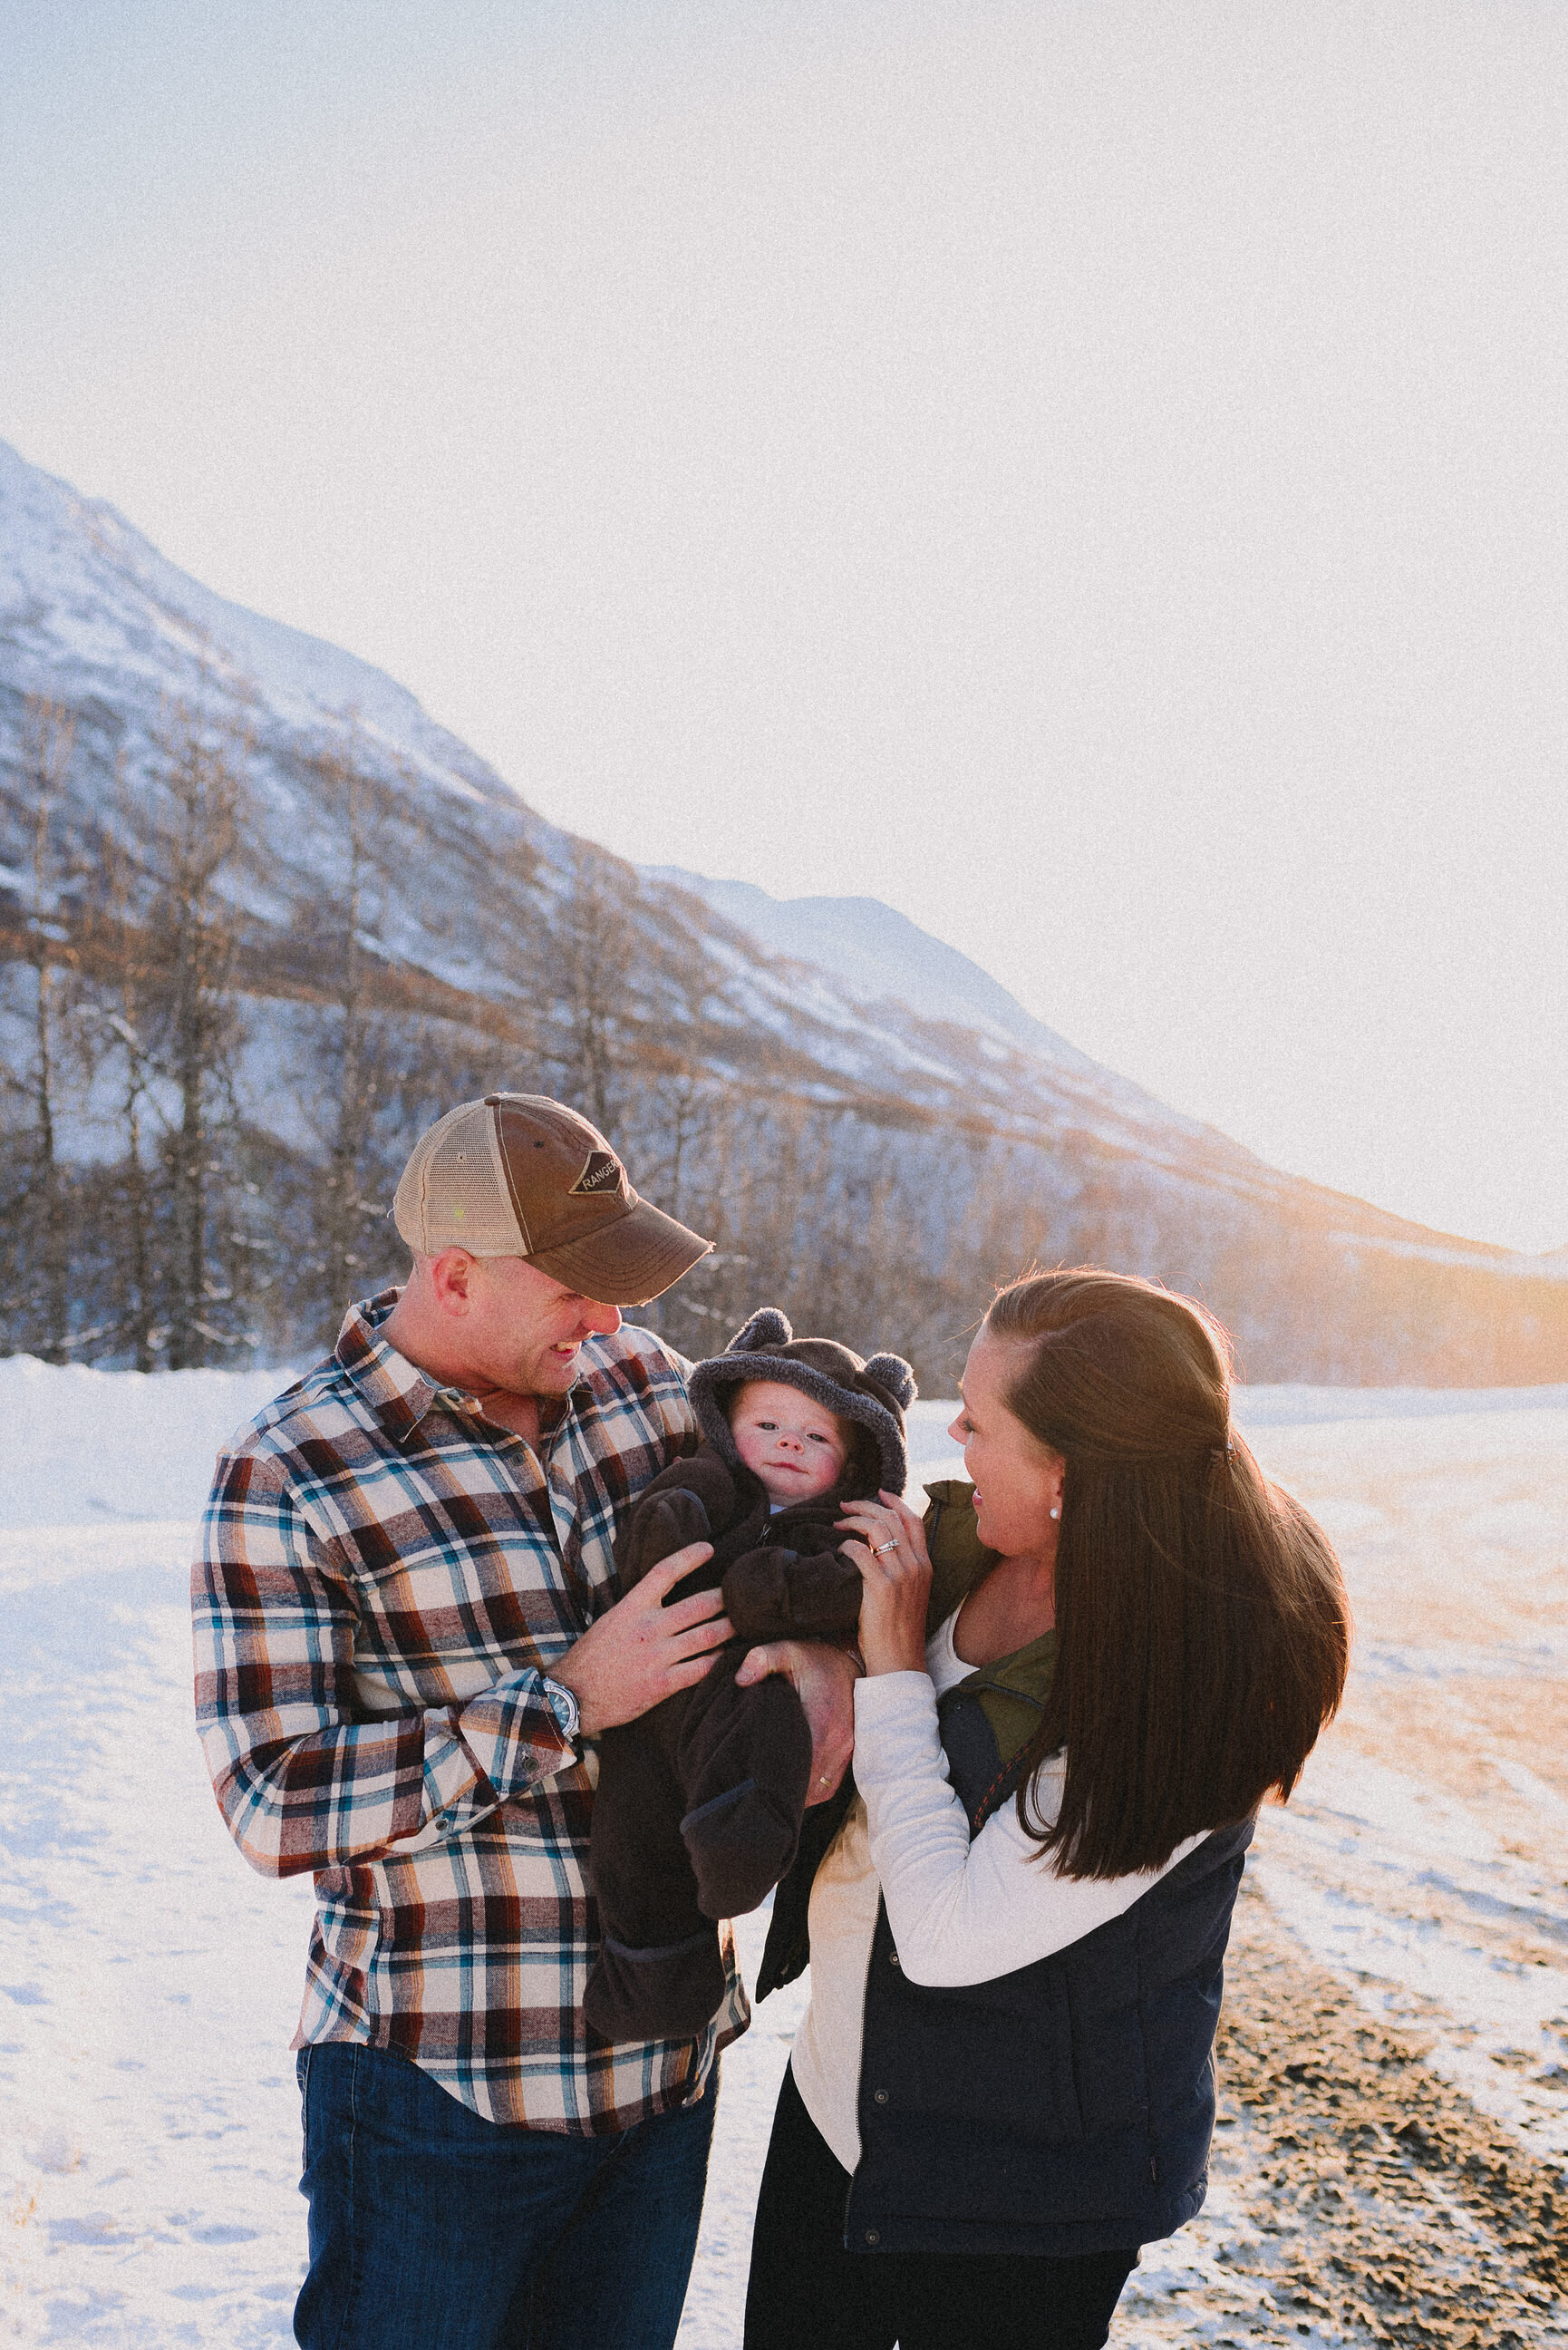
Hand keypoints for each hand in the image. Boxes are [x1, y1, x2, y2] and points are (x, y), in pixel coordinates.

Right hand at [552, 1544, 729, 1735]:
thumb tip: (663, 1594)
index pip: (665, 1572)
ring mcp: (657, 1656)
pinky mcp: (663, 1684)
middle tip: (741, 1594)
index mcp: (631, 1607)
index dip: (690, 1557)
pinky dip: (719, 1661)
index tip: (709, 1549)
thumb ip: (638, 1607)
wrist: (573, 1696)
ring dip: (730, 1628)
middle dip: (725, 1598)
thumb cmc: (591, 1657)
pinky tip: (728, 1657)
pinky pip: (701, 1669)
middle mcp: (648, 1628)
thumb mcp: (610, 1620)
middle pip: (699, 1605)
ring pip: (707, 1636)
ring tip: (743, 1622)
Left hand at [733, 1639, 858, 1803]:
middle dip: (783, 1791)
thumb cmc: (814, 1660)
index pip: (798, 1765)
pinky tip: (791, 1789)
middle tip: (754, 1794)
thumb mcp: (787, 1650)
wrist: (848, 1661)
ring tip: (769, 1794)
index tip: (751, 1780)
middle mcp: (838, 1741)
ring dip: (797, 1794)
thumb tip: (740, 1679)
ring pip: (820, 1789)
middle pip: (808, 1784)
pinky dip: (811, 1791)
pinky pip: (830, 1786)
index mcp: (822, 1721)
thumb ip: (762, 1658)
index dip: (774, 1777)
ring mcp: (846, 1751)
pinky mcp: (848, 1755)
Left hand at [837, 1490, 931, 1676]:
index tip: (878, 1493)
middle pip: (891, 1518)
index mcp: (925, 1565)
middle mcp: (916, 1565)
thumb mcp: (910, 1593)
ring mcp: (900, 1575)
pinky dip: (847, 1545)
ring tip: (838, 1524)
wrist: (899, 1660)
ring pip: (876, 1529)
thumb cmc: (899, 1629)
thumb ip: (903, 1568)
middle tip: (845, 1505)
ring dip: (853, 1520)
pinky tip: (839, 1550)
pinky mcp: (881, 1587)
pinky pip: (860, 1552)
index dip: (895, 1502)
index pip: (913, 1520)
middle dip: (866, 1505)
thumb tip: (879, 1547)